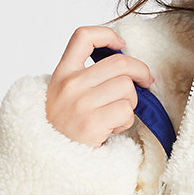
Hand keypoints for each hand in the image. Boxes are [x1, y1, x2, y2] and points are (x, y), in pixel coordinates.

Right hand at [45, 25, 154, 147]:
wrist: (47, 160)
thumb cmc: (63, 128)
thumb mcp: (62, 95)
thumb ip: (86, 78)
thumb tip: (127, 69)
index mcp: (62, 73)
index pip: (83, 37)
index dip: (107, 34)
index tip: (121, 43)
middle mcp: (70, 84)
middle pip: (120, 63)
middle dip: (141, 72)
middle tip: (146, 82)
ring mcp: (80, 103)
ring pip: (127, 88)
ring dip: (131, 103)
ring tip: (116, 115)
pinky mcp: (91, 123)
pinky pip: (126, 111)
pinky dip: (126, 121)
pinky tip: (112, 128)